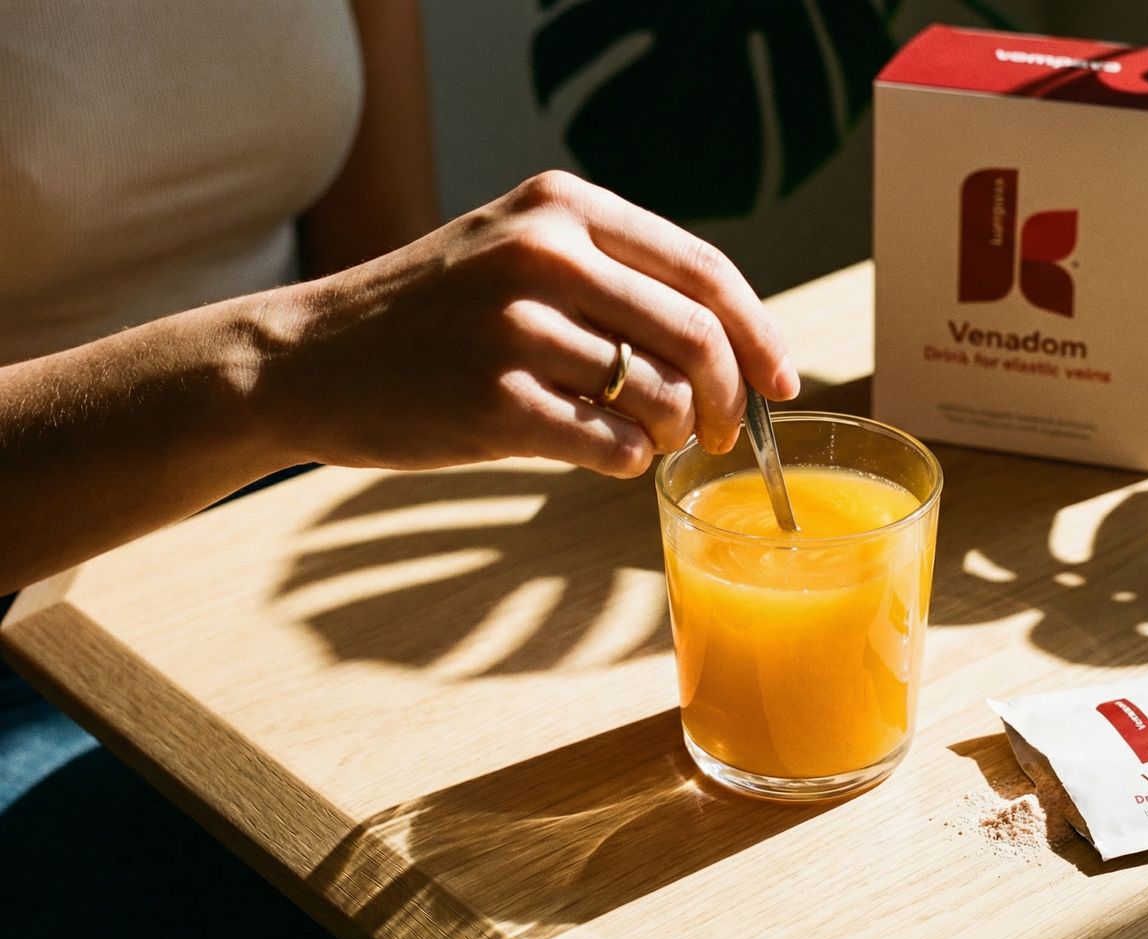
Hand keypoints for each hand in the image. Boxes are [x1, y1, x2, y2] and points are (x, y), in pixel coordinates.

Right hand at [255, 171, 799, 476]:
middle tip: (725, 432)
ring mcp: (514, 328)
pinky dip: (624, 462)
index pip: (705, 271)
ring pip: (661, 397)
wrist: (306, 358)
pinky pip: (611, 446)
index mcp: (561, 208)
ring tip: (646, 439)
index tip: (780, 380)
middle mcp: (543, 254)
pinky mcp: (492, 401)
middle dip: (731, 398)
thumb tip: (728, 345)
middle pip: (699, 336)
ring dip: (672, 434)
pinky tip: (599, 454)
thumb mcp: (513, 253)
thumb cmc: (429, 318)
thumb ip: (610, 277)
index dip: (759, 334)